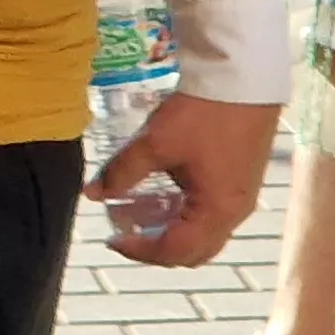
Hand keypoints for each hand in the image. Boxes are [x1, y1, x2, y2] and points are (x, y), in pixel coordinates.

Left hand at [92, 92, 278, 265]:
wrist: (242, 82)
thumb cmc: (201, 115)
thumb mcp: (154, 143)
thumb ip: (121, 171)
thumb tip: (92, 192)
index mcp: (217, 212)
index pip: (174, 250)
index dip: (140, 250)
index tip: (112, 239)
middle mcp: (234, 215)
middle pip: (194, 252)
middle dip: (157, 249)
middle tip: (125, 234)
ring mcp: (242, 200)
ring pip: (204, 235)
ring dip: (171, 233)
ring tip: (138, 216)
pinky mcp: (241, 184)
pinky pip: (211, 216)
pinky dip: (185, 216)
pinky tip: (162, 196)